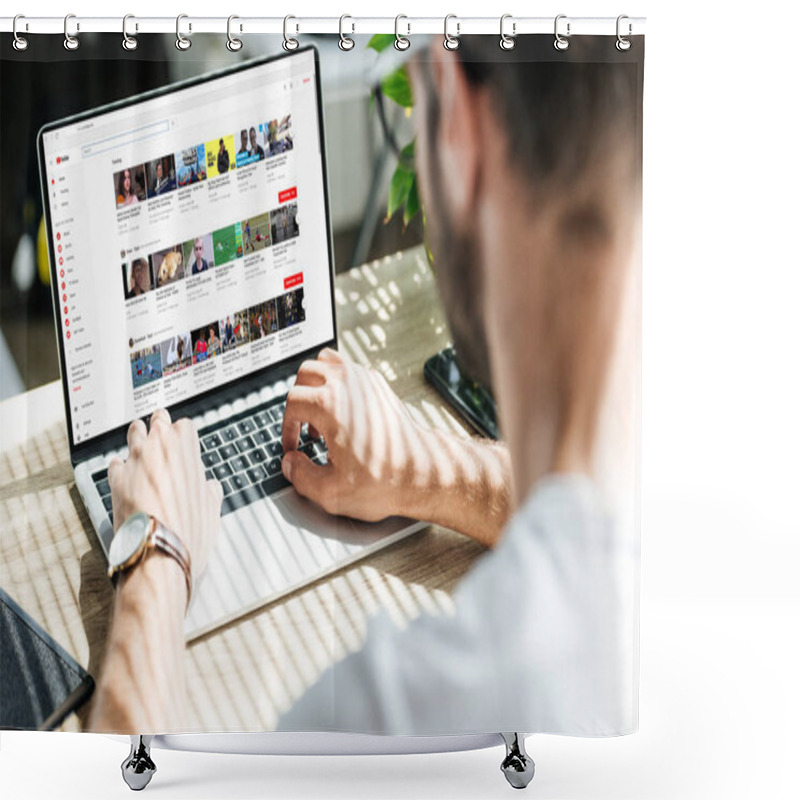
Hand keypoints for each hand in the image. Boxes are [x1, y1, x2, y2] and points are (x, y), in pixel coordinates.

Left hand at [108, 408, 222, 578]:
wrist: (157, 552)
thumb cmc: (187, 532)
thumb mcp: (211, 510)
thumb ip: (209, 492)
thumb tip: (210, 489)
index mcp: (184, 447)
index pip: (185, 426)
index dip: (185, 435)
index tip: (185, 441)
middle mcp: (157, 447)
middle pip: (157, 421)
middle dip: (160, 424)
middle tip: (161, 426)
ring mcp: (134, 461)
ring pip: (134, 435)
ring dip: (138, 436)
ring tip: (140, 437)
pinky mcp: (116, 480)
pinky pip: (115, 464)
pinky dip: (121, 466)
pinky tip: (124, 471)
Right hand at [281, 348, 421, 520]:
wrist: (421, 472)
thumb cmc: (385, 480)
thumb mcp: (331, 492)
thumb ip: (300, 477)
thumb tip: (291, 464)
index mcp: (330, 405)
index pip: (292, 402)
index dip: (286, 427)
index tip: (293, 446)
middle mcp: (347, 385)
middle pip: (305, 374)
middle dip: (298, 401)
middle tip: (302, 427)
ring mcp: (365, 380)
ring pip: (326, 362)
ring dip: (315, 384)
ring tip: (319, 413)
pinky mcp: (378, 384)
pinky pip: (348, 367)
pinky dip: (337, 381)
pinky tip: (341, 410)